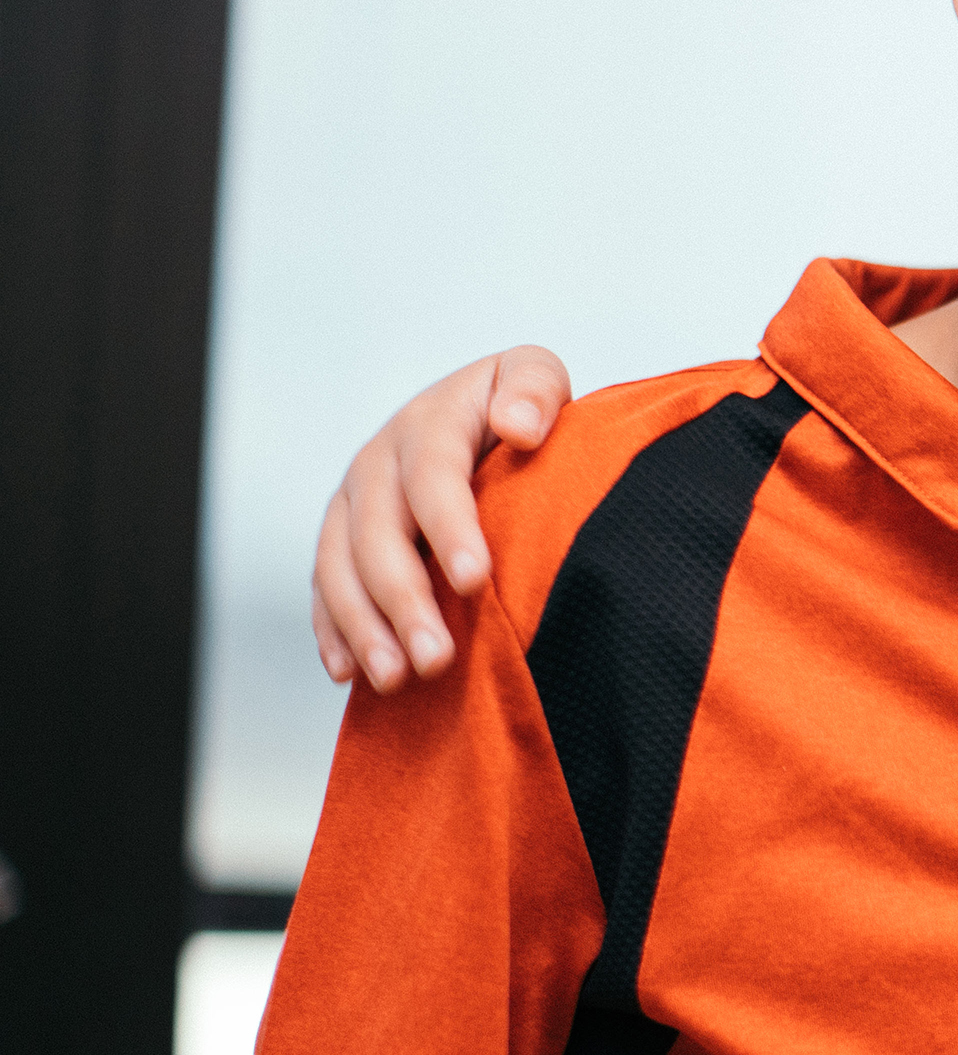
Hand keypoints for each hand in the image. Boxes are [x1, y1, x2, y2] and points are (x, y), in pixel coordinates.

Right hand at [312, 347, 574, 688]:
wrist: (477, 413)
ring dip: (364, 625)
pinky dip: (334, 630)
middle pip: (378, 532)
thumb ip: (533, 390)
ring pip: (341, 566)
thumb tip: (518, 426)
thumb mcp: (533, 376)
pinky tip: (348, 673)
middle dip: (403, 597)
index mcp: (428, 422)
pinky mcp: (342, 539)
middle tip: (434, 656)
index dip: (450, 527)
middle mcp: (378, 461)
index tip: (476, 579)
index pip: (433, 475)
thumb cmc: (517, 404)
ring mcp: (353, 502)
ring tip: (395, 678)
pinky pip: (326, 586)